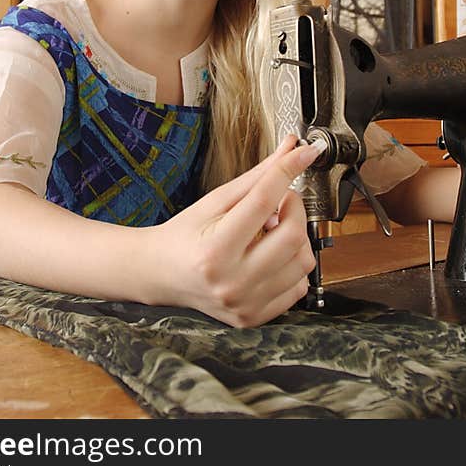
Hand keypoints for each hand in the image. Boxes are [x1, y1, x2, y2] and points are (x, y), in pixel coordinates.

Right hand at [147, 135, 321, 326]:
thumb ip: (257, 177)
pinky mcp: (255, 316)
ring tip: (273, 230)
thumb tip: (291, 149)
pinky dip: (293, 264)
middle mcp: (231, 281)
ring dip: (296, 236)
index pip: (263, 201)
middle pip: (291, 235)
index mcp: (215, 249)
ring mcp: (245, 303)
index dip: (288, 171)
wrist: (161, 274)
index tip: (305, 153)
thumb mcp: (216, 200)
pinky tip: (273, 254)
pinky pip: (299, 286)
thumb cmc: (186, 235)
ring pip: (302, 261)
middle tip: (281, 200)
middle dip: (294, 207)